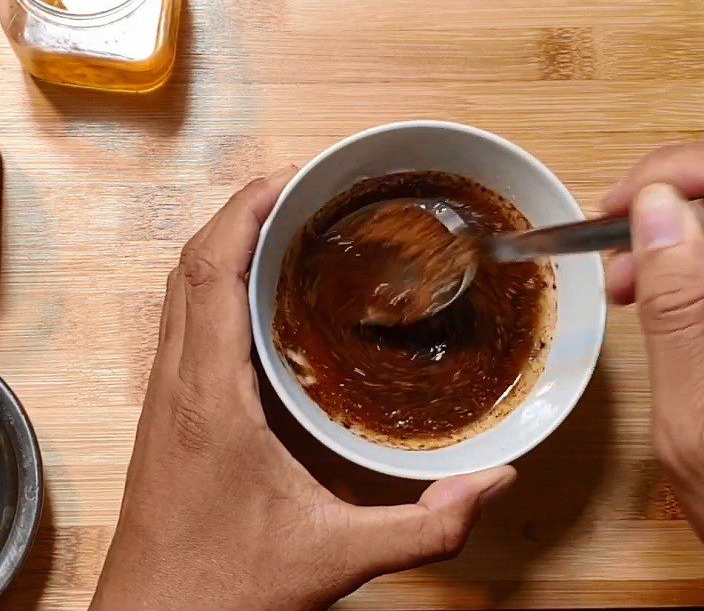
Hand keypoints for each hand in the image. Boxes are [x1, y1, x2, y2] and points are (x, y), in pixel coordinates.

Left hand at [90, 171, 514, 610]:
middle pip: (190, 264)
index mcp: (210, 398)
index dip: (243, 213)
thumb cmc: (225, 590)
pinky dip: (216, 281)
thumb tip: (491, 484)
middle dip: (238, 212)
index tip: (286, 179)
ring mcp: (167, 393)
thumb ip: (423, 527)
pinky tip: (259, 292)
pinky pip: (185, 317)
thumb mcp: (335, 557)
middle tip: (297, 189)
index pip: (211, 273)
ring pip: (180, 288)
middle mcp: (178, 382)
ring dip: (223, 243)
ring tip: (282, 223)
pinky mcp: (171, 407)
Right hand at [603, 138, 703, 607]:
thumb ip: (678, 312)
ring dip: (677, 227)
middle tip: (610, 235)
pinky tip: (656, 281)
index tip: (618, 207)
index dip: (680, 174)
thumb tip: (656, 213)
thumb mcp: (701, 422)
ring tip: (623, 269)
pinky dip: (693, 256)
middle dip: (672, 196)